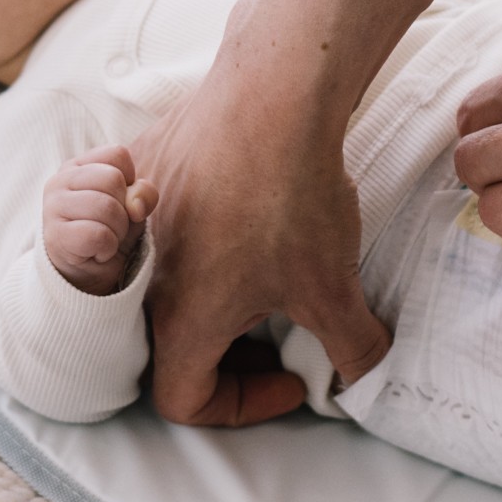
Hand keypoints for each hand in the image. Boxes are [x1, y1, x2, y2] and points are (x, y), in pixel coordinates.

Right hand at [42, 145, 158, 295]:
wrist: (86, 275)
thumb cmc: (109, 231)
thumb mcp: (133, 207)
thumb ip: (143, 194)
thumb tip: (135, 205)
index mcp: (77, 166)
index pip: (117, 155)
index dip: (129, 181)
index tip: (118, 201)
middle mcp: (59, 181)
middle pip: (112, 179)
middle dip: (124, 208)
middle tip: (112, 226)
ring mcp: (53, 208)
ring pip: (107, 207)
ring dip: (117, 230)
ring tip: (105, 239)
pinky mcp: (55, 237)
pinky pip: (98, 235)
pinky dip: (107, 248)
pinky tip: (97, 252)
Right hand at [133, 0, 393, 426]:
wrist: (270, 94)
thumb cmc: (290, 195)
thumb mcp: (335, 289)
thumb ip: (353, 350)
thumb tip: (362, 373)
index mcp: (178, 319)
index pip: (184, 401)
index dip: (243, 407)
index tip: (292, 377)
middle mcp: (143, 277)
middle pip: (175, 344)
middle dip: (234, 351)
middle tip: (286, 334)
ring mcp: (140, 222)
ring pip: (171, 283)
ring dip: (221, 294)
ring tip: (277, 272)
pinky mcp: (149, 173)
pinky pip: (165, 227)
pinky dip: (204, 239)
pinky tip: (253, 215)